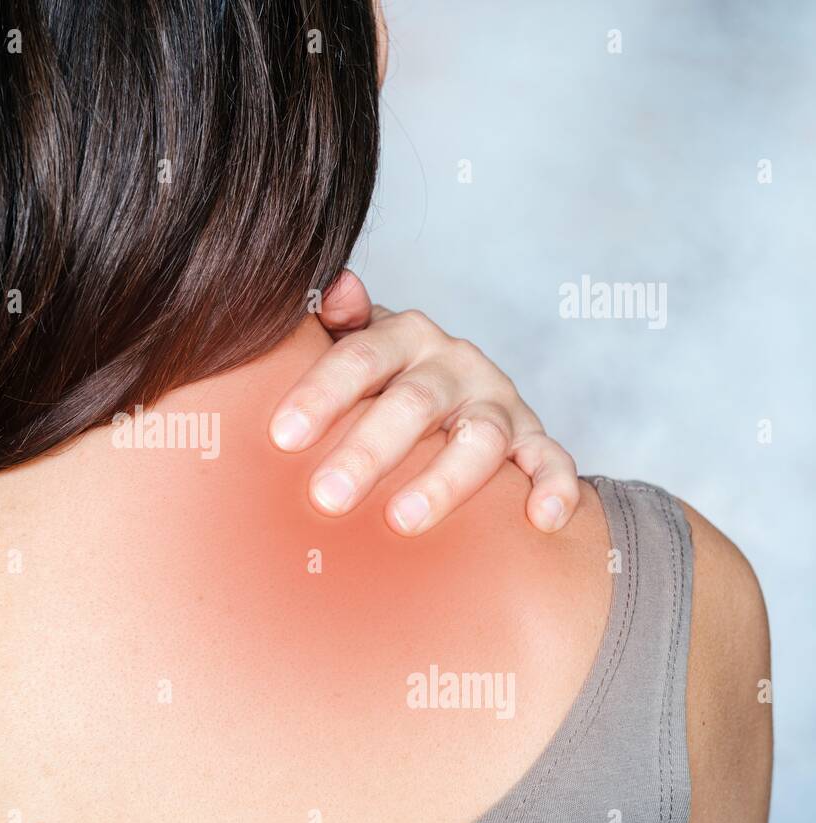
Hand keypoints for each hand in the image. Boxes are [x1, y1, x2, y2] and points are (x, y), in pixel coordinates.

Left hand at [270, 270, 578, 534]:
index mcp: (403, 336)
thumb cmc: (384, 377)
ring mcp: (497, 400)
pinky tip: (540, 518)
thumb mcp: (355, 343)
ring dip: (442, 481)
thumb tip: (328, 289)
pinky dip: (552, 485)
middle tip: (327, 497)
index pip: (359, 358)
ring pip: (480, 437)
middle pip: (413, 404)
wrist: (452, 390)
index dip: (321, 395)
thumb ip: (335, 323)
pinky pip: (550, 459)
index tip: (283, 438)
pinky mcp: (533, 438)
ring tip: (401, 521)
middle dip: (368, 451)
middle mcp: (454, 363)